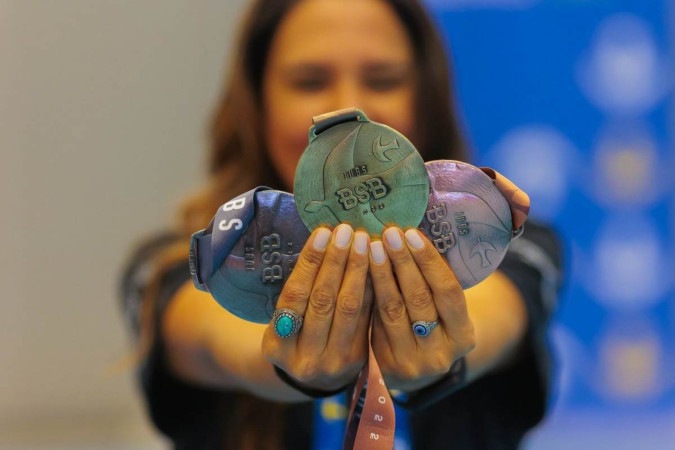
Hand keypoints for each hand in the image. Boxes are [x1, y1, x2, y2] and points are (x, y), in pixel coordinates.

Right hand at [262, 224, 372, 392]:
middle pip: (323, 301)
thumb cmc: (296, 335)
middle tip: (347, 230)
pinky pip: (367, 316)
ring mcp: (334, 362)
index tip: (323, 232)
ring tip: (363, 240)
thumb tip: (324, 238)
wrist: (316, 378)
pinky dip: (371, 286)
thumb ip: (299, 291)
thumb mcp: (284, 321)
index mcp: (277, 346)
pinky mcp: (359, 359)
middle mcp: (305, 359)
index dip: (310, 263)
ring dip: (357, 270)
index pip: (294, 296)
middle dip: (336, 261)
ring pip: (348, 308)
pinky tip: (377, 262)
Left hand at [369, 227, 475, 391]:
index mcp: (463, 336)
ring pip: (393, 310)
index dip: (429, 261)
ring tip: (372, 246)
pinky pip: (373, 321)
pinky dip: (367, 292)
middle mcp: (440, 354)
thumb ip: (431, 284)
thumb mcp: (442, 312)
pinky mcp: (385, 365)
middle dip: (403, 262)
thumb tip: (409, 234)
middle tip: (389, 233)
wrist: (414, 373)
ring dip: (381, 274)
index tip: (412, 233)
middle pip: (419, 299)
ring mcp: (412, 364)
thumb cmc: (429, 327)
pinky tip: (358, 269)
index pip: (448, 291)